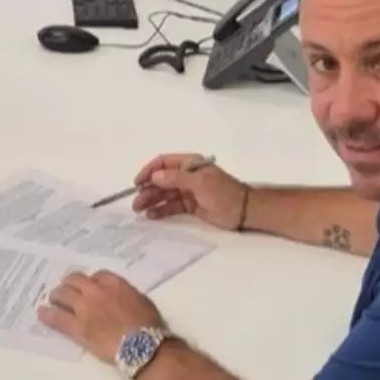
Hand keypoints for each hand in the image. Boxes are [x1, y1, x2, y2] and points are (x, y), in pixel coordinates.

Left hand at [37, 270, 164, 363]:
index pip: (96, 275)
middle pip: (75, 280)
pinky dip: (47, 314)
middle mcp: (95, 292)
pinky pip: (57, 318)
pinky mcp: (76, 327)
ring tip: (53, 299)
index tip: (89, 286)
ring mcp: (84, 309)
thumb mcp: (140, 300)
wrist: (141, 346)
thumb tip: (116, 295)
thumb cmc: (148, 324)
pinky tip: (41, 312)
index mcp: (114, 283)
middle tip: (66, 289)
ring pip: (62, 294)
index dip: (91, 280)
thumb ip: (124, 292)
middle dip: (69, 283)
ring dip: (56, 295)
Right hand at [131, 153, 247, 230]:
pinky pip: (172, 206)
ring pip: (165, 194)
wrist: (243, 210)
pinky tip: (152, 216)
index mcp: (190, 164)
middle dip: (148, 189)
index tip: (138, 182)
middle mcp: (187, 176)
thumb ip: (176, 178)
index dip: (149, 171)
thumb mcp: (199, 182)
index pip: (164, 163)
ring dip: (152, 200)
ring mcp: (189, 191)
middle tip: (136, 202)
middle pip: (162, 180)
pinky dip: (162, 210)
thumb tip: (154, 176)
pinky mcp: (191, 206)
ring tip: (140, 210)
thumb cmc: (223, 192)